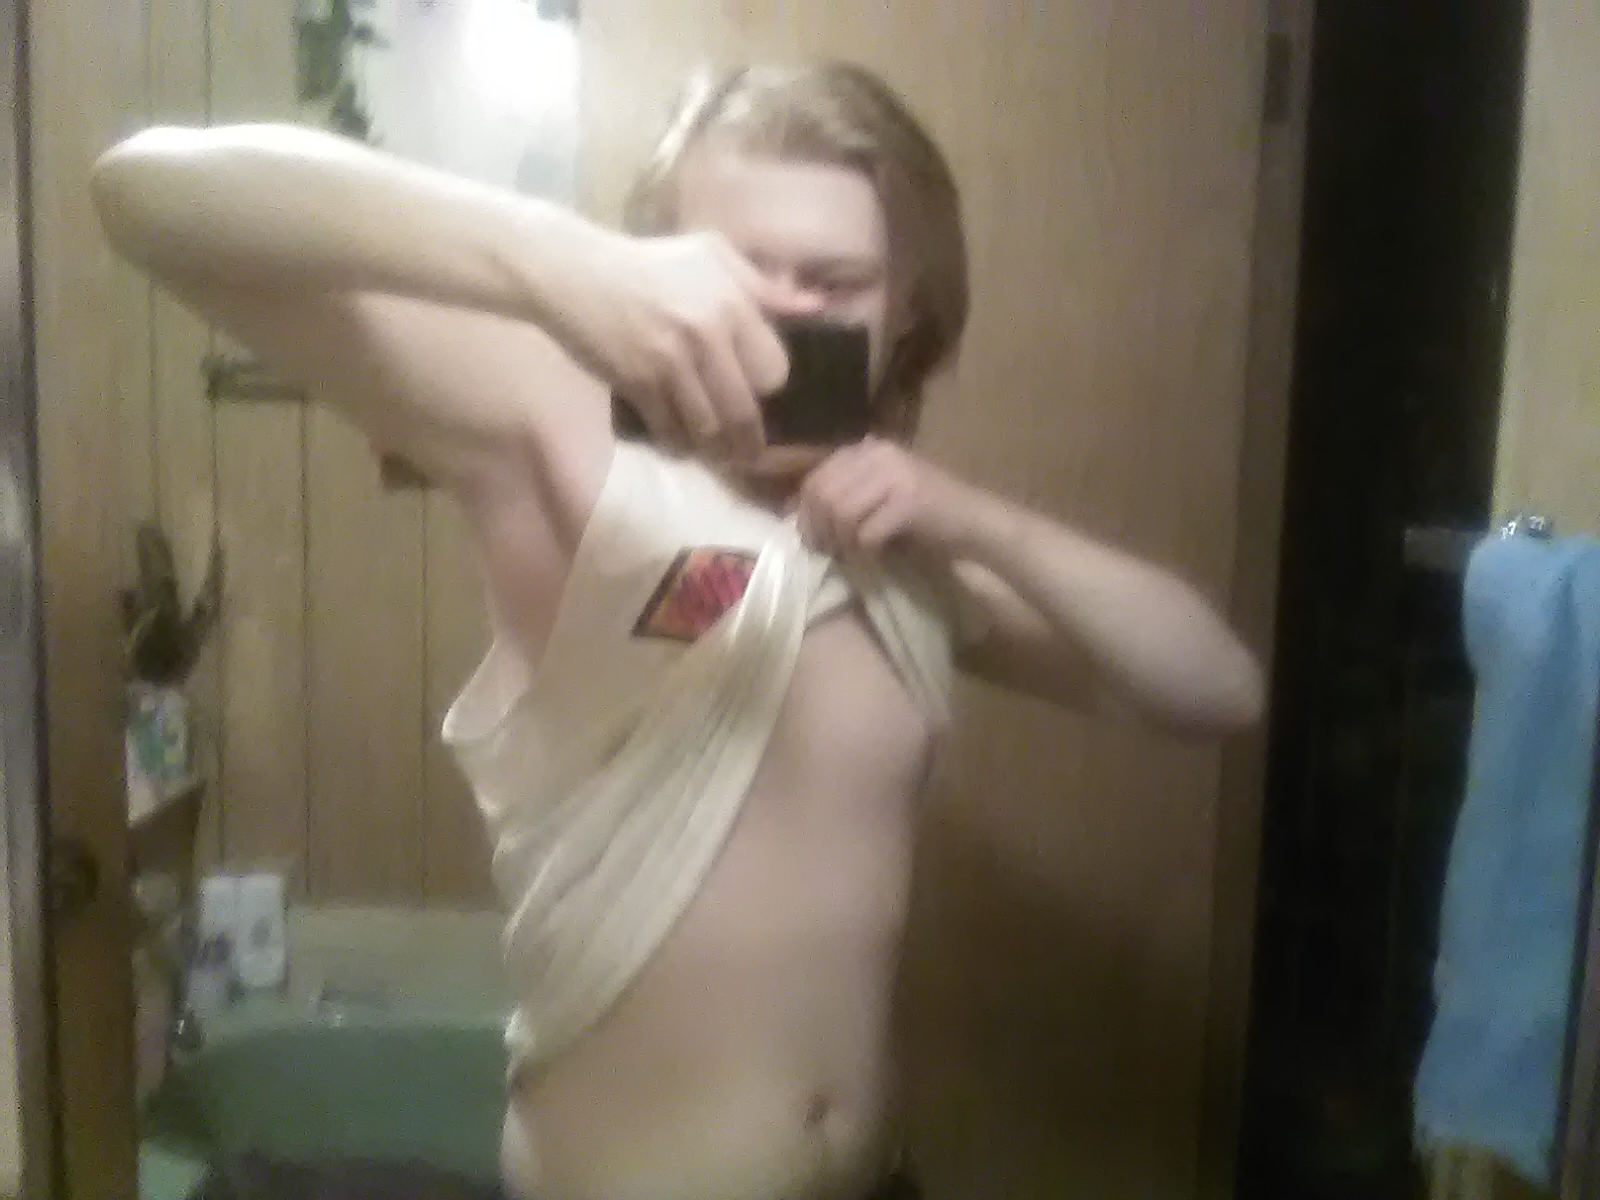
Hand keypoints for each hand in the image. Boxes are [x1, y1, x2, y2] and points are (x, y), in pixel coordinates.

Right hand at [546, 229, 789, 459]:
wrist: (575, 273)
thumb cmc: (650, 262)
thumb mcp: (712, 255)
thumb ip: (763, 285)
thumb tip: (814, 307)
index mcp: (732, 303)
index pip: (773, 369)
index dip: (772, 392)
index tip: (769, 404)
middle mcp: (706, 334)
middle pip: (744, 410)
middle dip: (750, 441)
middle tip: (751, 455)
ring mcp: (669, 362)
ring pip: (707, 428)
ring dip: (715, 450)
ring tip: (721, 457)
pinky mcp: (637, 383)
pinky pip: (668, 430)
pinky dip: (677, 445)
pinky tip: (681, 446)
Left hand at [795, 438, 984, 558]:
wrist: (974, 522)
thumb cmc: (924, 514)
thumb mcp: (879, 493)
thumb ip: (844, 493)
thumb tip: (795, 512)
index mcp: (868, 450)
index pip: (816, 477)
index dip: (806, 512)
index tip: (814, 538)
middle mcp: (879, 454)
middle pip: (823, 494)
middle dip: (820, 529)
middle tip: (830, 551)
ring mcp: (896, 475)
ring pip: (840, 513)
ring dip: (841, 542)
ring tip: (852, 553)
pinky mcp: (911, 501)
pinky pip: (867, 532)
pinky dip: (865, 551)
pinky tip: (875, 555)